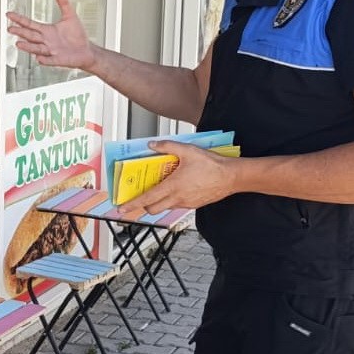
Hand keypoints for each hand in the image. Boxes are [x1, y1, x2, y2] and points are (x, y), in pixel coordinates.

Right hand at [7, 0, 96, 70]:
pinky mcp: (59, 59)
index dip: (19, 19)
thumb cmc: (77, 36)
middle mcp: (47, 41)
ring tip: (19, 44)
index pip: (30, 24)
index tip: (9, 15)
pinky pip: (50, 60)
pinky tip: (39, 58)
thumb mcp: (70, 15)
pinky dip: (45, 60)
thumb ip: (63, 1)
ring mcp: (51, 51)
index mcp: (47, 31)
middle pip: (30, 36)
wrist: (86, 50)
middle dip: (20, 32)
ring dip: (28, 47)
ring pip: (37, 48)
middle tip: (10, 28)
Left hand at [120, 141, 236, 214]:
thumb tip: (152, 145)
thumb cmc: (212, 165)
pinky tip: (177, 188)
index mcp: (173, 186)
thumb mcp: (187, 150)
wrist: (232, 177)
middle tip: (139, 198)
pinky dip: (172, 200)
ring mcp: (186, 203)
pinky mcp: (194, 205)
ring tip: (159, 189)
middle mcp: (177, 198)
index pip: (147, 199)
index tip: (122, 208)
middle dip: (144, 205)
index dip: (132, 204)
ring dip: (159, 202)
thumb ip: (167, 146)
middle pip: (153, 209)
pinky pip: (178, 205)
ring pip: (165, 207)